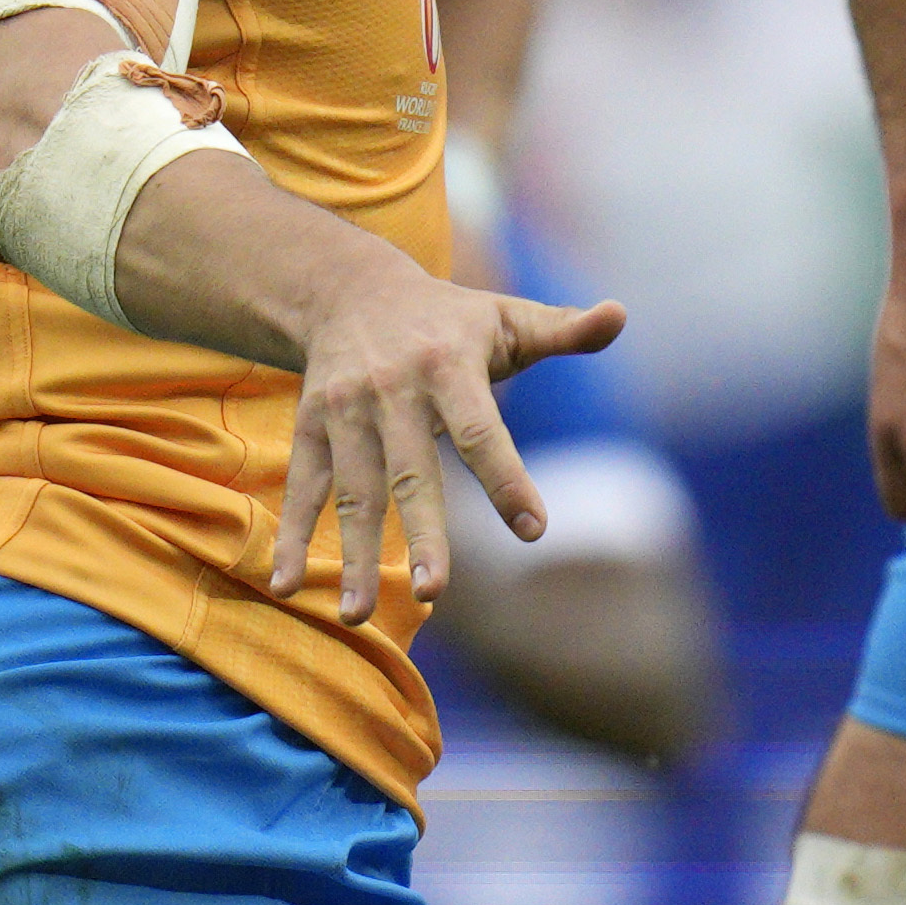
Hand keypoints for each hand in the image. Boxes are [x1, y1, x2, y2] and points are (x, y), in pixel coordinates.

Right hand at [271, 269, 622, 627]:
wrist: (348, 288)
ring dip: (355, 555)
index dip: (506, 478)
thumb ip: (565, 330)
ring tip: (358, 616)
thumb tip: (620, 315)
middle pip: (410, 471)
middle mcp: (393, 391)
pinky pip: (303, 488)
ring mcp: (346, 411)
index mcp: (449, 365)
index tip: (535, 529)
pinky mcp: (311, 427)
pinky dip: (291, 536)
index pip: (480, 429)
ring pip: (354, 492)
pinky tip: (285, 586)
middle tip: (436, 590)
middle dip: (422, 532)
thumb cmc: (448, 317)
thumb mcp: (506, 315)